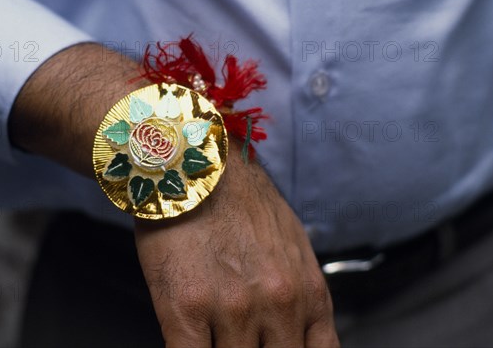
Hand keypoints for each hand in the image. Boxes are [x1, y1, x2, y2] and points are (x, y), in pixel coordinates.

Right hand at [9, 43, 338, 346]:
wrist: (194, 161)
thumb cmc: (239, 200)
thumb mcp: (291, 246)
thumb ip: (300, 295)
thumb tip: (297, 333)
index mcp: (308, 292)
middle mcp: (277, 304)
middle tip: (240, 336)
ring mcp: (232, 309)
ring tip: (212, 328)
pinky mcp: (185, 309)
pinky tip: (189, 339)